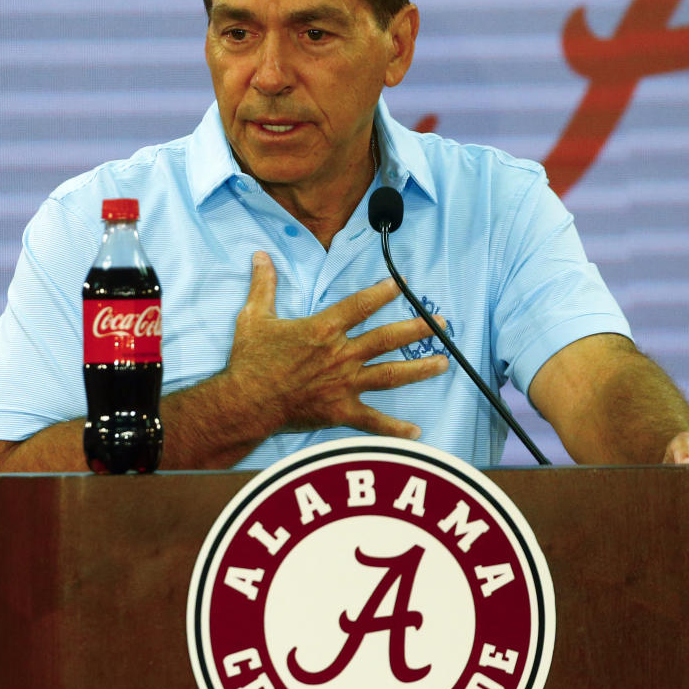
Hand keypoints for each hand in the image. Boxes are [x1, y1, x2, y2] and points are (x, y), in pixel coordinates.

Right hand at [225, 251, 448, 439]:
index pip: (361, 306)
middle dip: (417, 329)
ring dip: (419, 369)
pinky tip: (416, 432)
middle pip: (387, 339)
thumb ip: (264, 285)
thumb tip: (260, 255)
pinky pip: (372, 421)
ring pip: (390, 374)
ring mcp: (344, 384)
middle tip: (441, 323)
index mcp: (323, 330)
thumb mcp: (254, 317)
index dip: (383, 292)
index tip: (402, 285)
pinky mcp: (340, 411)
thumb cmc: (249, 360)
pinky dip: (394, 428)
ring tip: (443, 363)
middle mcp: (340, 355)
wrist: (245, 402)